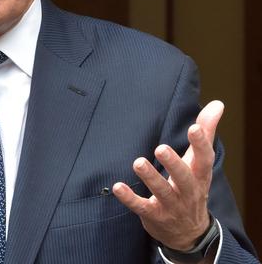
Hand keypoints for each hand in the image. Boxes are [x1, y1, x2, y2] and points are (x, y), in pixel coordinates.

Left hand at [113, 100, 223, 250]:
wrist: (189, 232)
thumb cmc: (192, 186)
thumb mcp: (200, 162)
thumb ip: (206, 131)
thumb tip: (217, 104)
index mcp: (200, 175)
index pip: (204, 159)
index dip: (201, 144)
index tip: (195, 127)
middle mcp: (188, 191)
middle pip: (184, 178)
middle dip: (173, 163)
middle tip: (161, 148)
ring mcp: (171, 205)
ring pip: (162, 192)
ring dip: (150, 178)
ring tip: (138, 162)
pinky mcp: (154, 215)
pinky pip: (141, 207)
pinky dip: (130, 198)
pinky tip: (118, 187)